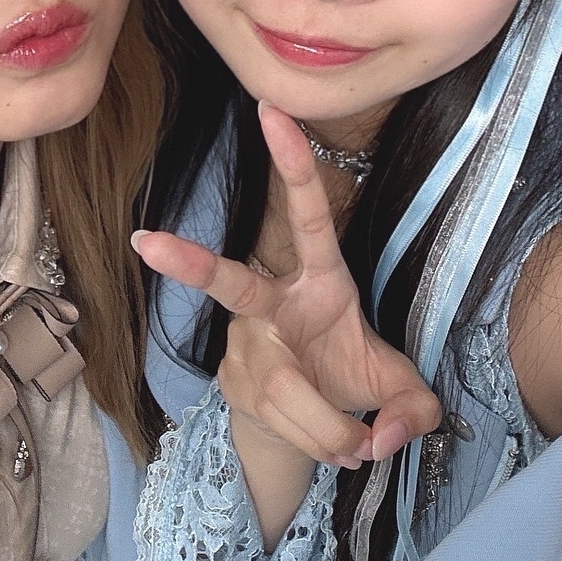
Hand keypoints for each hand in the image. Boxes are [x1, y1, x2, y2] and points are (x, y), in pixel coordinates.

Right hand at [132, 102, 440, 469]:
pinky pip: (281, 422)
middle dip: (191, 263)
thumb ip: (413, 409)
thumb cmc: (352, 376)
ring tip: (360, 448)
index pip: (309, 217)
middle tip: (148, 242)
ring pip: (283, 390)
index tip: (273, 111)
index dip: (293, 166)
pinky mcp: (229, 383)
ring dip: (329, 428)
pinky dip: (317, 444)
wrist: (306, 422)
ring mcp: (243, 344)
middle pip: (230, 283)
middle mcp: (271, 305)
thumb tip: (383, 438)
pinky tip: (333, 446)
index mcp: (321, 279)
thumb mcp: (399, 388)